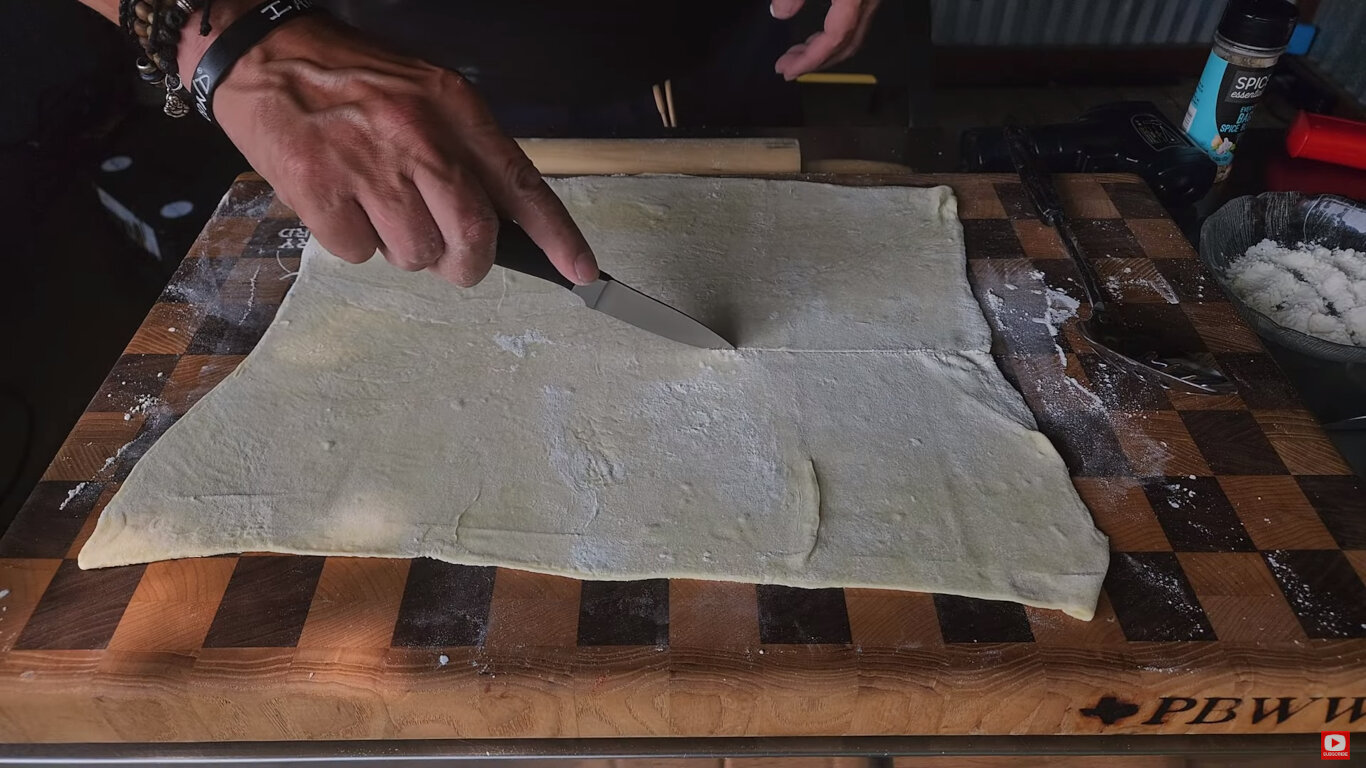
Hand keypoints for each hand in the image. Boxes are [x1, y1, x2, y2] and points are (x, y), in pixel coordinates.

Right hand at [179, 13, 597, 286]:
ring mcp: (368, 165)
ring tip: (377, 208)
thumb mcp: (424, 95)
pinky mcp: (319, 189)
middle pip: (473, 234)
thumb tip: (499, 223)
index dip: (558, 236)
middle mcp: (418, 136)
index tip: (581, 271)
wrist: (264, 53)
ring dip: (401, 249)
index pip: (521, 183)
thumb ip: (465, 152)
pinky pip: (358, 253)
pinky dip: (352, 243)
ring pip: (414, 253)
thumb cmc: (349, 80)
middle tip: (451, 260)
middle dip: (466, 263)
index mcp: (452, 108)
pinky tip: (340, 204)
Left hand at [770, 0, 881, 81]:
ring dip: (824, 51)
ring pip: (853, 36)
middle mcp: (868, 0)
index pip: (834, 39)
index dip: (810, 59)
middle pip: (846, 45)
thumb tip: (780, 12)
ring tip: (797, 55)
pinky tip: (817, 35)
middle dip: (815, 61)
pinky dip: (834, 37)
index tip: (788, 70)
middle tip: (787, 68)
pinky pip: (854, 23)